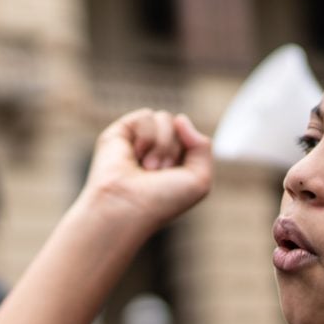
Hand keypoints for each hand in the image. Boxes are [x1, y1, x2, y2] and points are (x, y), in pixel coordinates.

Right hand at [79, 109, 212, 231]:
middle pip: (179, 125)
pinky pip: (146, 116)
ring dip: (161, 145)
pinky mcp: (121, 132)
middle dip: (174, 150)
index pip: (192, 137)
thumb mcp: (200, 179)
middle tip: (159, 173)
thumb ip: (202, 146)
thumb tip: (181, 119)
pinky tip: (135, 154)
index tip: (175, 175)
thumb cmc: (161, 201)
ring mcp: (139, 140)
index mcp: (175, 162)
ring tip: (147, 167)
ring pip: (165, 118)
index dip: (191, 152)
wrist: (127, 207)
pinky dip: (146, 136)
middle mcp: (156, 150)